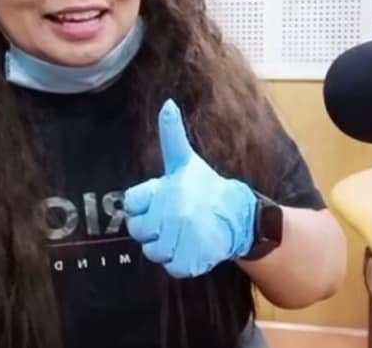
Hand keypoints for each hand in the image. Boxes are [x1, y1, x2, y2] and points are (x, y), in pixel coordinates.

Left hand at [124, 99, 257, 277]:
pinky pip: (170, 266)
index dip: (142, 205)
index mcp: (167, 187)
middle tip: (170, 220)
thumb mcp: (185, 160)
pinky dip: (179, 261)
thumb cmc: (205, 188)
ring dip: (165, 246)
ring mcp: (183, 237)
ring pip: (152, 250)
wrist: (240, 216)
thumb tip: (167, 105)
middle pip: (138, 230)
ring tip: (182, 234)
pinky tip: (191, 247)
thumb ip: (171, 135)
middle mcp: (175, 212)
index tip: (159, 202)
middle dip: (152, 228)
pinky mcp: (191, 259)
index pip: (131, 203)